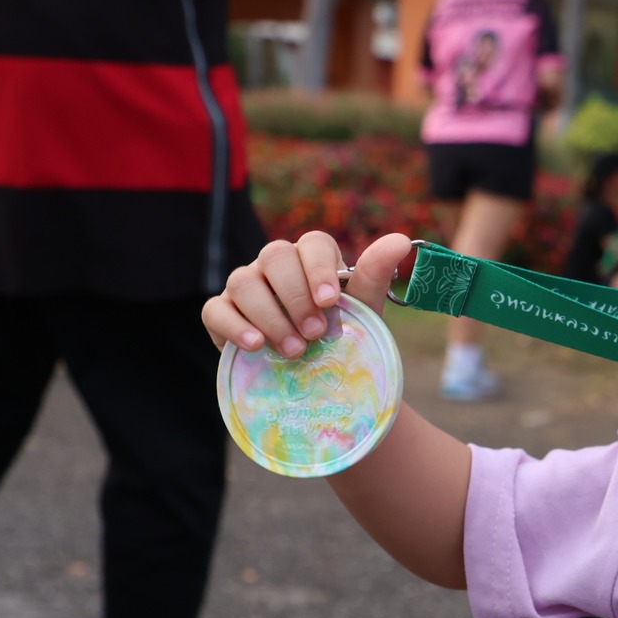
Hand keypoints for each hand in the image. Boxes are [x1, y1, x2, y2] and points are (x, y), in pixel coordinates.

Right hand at [202, 230, 411, 355]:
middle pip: (275, 256)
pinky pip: (215, 309)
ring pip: (243, 282)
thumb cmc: (340, 333)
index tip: (331, 301)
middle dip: (296, 296)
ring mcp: (245, 286)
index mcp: (311, 258)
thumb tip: (401, 241)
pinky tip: (254, 345)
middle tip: (315, 332)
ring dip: (270, 316)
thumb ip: (375, 274)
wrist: (318, 376)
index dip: (320, 268)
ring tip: (293, 349)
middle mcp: (275, 265)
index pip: (313, 243)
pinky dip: (233, 326)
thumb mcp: (362, 308)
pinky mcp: (221, 314)